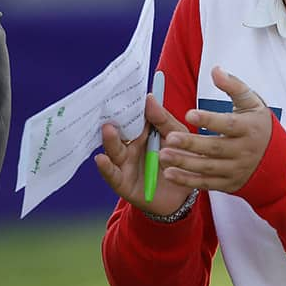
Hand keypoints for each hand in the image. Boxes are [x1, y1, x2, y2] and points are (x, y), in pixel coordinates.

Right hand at [95, 93, 193, 216]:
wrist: (183, 195)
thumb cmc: (180, 161)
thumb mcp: (177, 137)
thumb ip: (164, 120)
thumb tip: (150, 97)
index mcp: (143, 131)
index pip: (132, 115)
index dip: (127, 104)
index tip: (122, 90)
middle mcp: (130, 145)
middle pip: (119, 130)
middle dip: (115, 119)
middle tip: (109, 107)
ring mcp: (124, 163)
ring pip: (114, 150)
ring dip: (110, 140)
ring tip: (108, 129)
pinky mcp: (122, 182)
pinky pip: (112, 174)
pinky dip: (106, 167)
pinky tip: (102, 159)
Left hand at [158, 66, 272, 192]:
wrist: (277, 161)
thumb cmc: (259, 126)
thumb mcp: (252, 104)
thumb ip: (234, 86)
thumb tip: (216, 70)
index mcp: (249, 128)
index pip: (228, 124)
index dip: (209, 119)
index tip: (189, 114)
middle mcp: (243, 150)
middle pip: (215, 147)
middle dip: (191, 144)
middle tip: (170, 138)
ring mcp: (236, 169)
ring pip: (207, 167)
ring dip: (184, 162)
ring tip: (162, 155)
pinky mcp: (228, 183)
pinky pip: (206, 183)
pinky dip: (187, 180)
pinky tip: (169, 173)